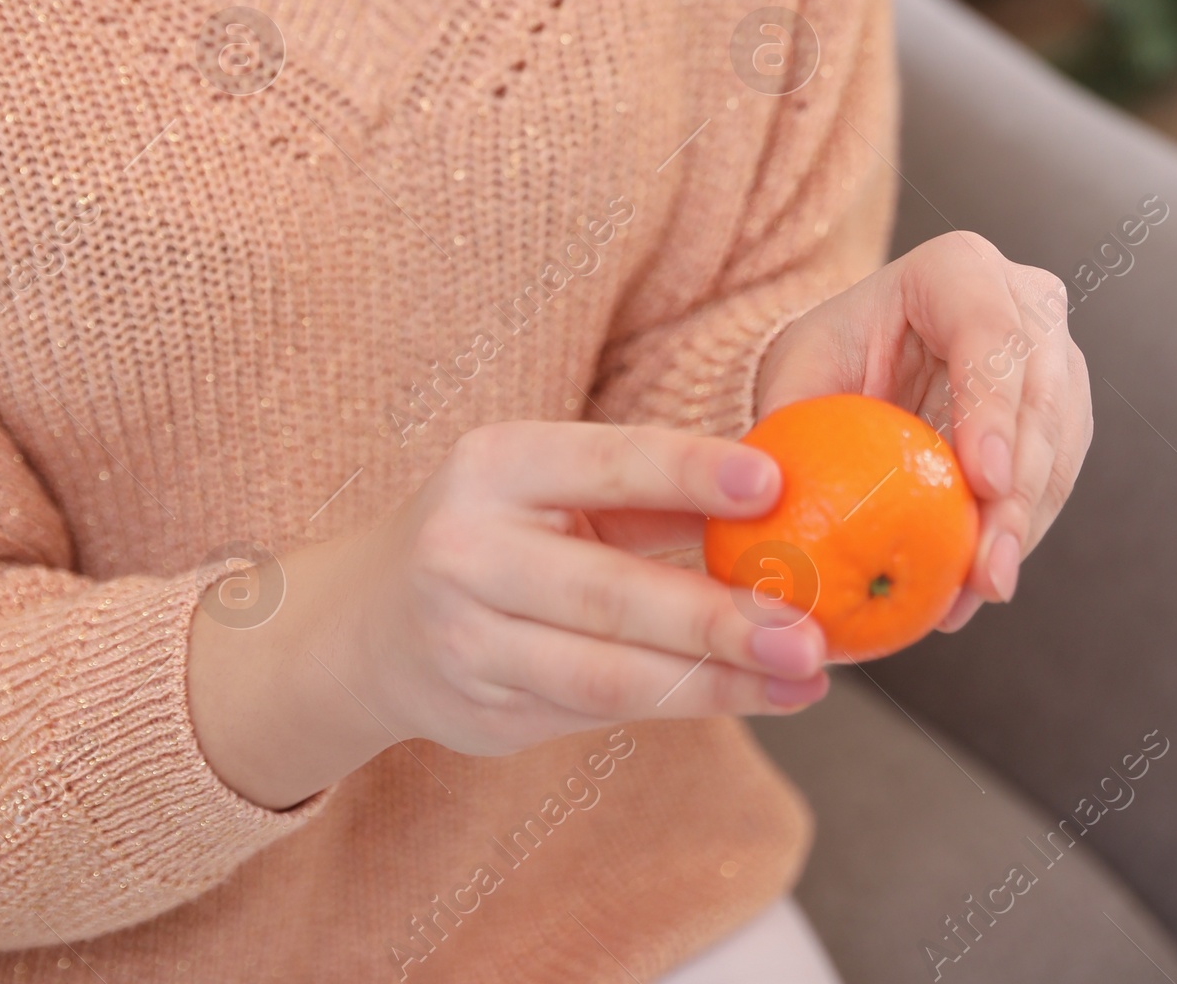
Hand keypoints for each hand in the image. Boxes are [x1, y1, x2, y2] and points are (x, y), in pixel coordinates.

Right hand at [188, 420, 827, 809]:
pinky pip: (601, 714)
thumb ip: (644, 496)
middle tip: (809, 631)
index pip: (603, 463)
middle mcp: (467, 547)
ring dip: (717, 680)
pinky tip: (753, 696)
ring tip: (802, 676)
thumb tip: (776, 502)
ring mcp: (468, 638)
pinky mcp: (486, 711)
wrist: (366, 622)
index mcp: (494, 464)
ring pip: (609, 671)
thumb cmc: (493, 532)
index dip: (686, 471)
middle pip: (610, 590)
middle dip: (719, 616)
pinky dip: (686, 705)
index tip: (771, 481)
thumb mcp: (546, 485)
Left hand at [753, 230, 1090, 632]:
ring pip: (1059, 445)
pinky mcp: (1066, 412)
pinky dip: (1021, 532)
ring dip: (1023, 527)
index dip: (992, 406)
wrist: (868, 362)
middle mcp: (1023, 300)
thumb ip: (794, 418)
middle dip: (1016, 492)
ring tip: (978, 591)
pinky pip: (1057, 478)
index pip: (989, 331)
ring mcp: (1055, 356)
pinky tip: (980, 583)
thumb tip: (771, 491)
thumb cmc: (832, 356)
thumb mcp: (800, 372)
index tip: (983, 481)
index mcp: (958, 267)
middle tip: (983, 569)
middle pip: (1037, 398)